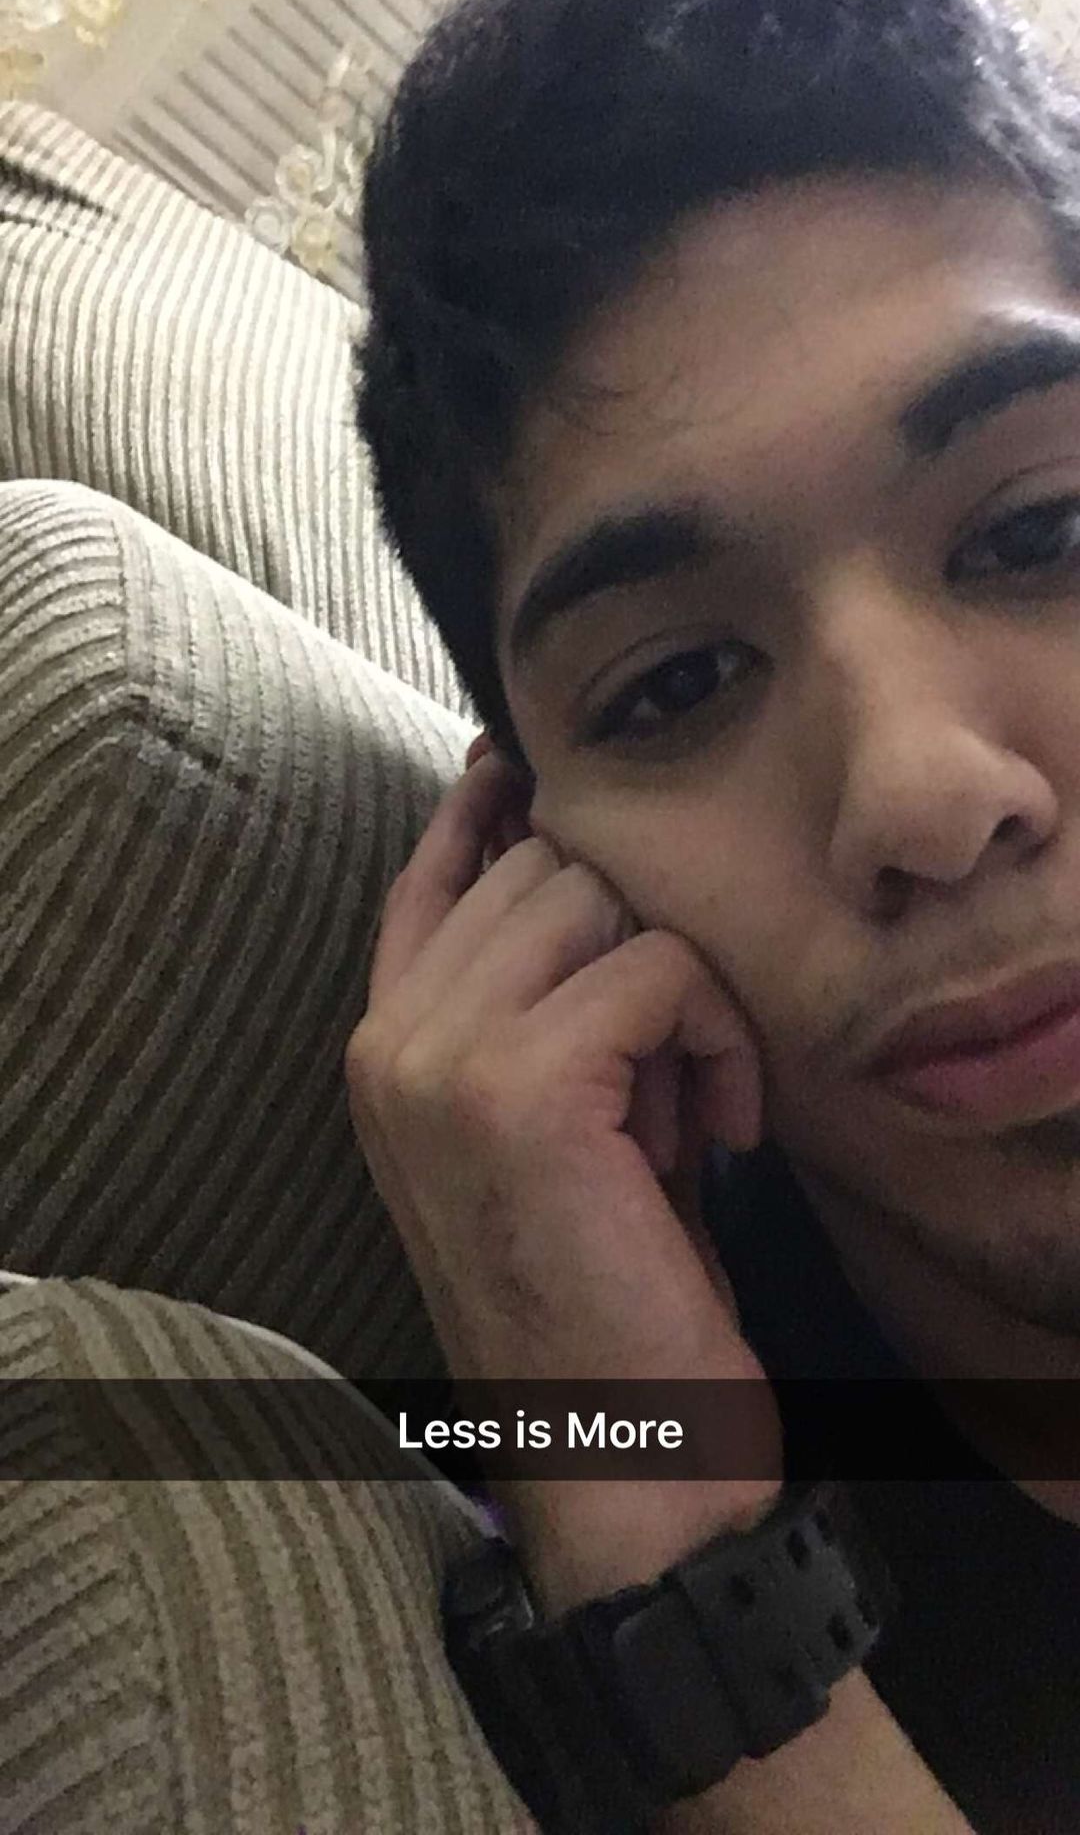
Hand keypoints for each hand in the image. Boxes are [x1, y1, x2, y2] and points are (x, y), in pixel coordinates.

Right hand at [345, 736, 781, 1607]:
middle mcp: (389, 1042)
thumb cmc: (607, 1294)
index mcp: (385, 1055)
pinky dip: (719, 1035)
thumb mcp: (558, 1130)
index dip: (479, 813)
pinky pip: (659, 968)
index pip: (424, 881)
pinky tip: (721, 1132)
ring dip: (683, 987)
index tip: (519, 766)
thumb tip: (583, 877)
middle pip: (543, 868)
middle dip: (637, 941)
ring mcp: (437, 1057)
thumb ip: (542, 1008)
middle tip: (673, 1075)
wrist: (619, 1460)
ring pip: (598, 897)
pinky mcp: (516, 1084)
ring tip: (692, 1105)